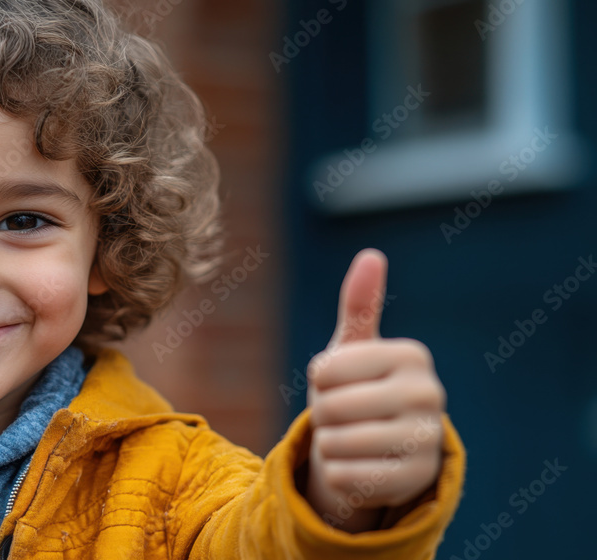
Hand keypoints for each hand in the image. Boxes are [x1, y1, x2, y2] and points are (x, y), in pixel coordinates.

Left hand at [304, 249, 445, 532]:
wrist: (377, 451)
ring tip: (350, 440)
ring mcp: (427, 439)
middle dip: (323, 415)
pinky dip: (338, 475)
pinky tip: (356, 467)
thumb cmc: (357, 390)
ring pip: (338, 444)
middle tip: (343, 417)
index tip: (338, 383)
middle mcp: (429, 394)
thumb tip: (371, 255)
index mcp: (412, 356)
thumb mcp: (353, 349)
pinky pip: (348, 478)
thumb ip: (360, 305)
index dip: (319, 380)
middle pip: (332, 408)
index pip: (326, 369)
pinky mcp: (417, 481)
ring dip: (328, 446)